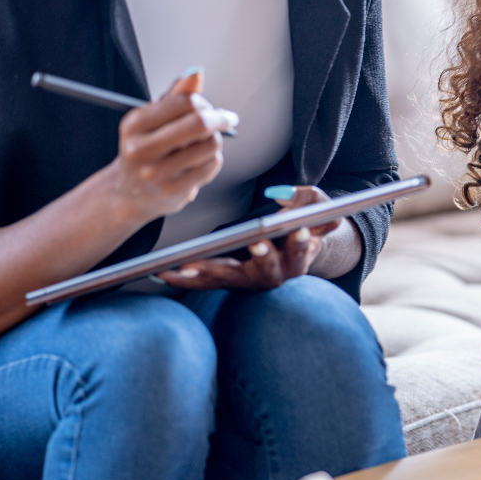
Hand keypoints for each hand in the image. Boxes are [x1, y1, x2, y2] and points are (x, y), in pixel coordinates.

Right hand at [106, 69, 235, 224]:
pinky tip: (200, 162)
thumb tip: (196, 73)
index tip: (210, 107)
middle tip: (227, 119)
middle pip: (200, 123)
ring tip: (203, 145)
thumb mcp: (152, 120)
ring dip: (215, 141)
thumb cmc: (146, 150)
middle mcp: (142, 148)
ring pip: (211, 144)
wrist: (131, 192)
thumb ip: (175, 96)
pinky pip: (212, 165)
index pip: (184, 101)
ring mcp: (157, 172)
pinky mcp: (173, 190)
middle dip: (220, 118)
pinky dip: (213, 160)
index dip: (204, 102)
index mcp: (135, 124)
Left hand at [158, 185, 342, 291]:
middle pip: (263, 271)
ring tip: (183, 267)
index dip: (300, 244)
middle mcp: (274, 275)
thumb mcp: (317, 205)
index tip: (298, 231)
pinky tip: (164, 274)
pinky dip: (186, 280)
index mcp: (298, 258)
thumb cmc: (307, 222)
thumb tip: (280, 196)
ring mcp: (250, 281)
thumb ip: (307, 199)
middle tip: (250, 245)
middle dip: (253, 258)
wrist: (298, 245)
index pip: (300, 253)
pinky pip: (206, 283)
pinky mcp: (230, 281)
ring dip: (206, 275)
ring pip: (227, 280)